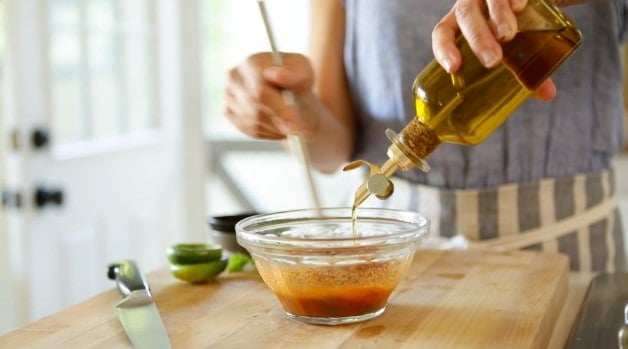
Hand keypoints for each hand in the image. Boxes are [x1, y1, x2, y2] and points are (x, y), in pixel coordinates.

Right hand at [224, 52, 316, 139]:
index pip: (260, 91)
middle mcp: (234, 77)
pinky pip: (249, 129)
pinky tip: (278, 125)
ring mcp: (229, 95)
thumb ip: (294, 74)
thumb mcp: (304, 72)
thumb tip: (277, 76)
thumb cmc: (298, 81)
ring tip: (291, 124)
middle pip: (255, 108)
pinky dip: (268, 131)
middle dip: (279, 120)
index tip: (294, 120)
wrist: (291, 95)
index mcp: (251, 63)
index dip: (278, 108)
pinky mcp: (229, 112)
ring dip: (276, 126)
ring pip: (253, 121)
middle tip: (297, 129)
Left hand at [431, 0, 555, 99]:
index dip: (444, 49)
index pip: (443, 33)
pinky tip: (520, 6)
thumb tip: (547, 94)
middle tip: (493, 61)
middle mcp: (473, 4)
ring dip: (496, 17)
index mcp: (462, 24)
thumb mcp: (515, 47)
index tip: (453, 68)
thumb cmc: (514, 25)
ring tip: (507, 35)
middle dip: (477, 39)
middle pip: (465, 16)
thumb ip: (525, 69)